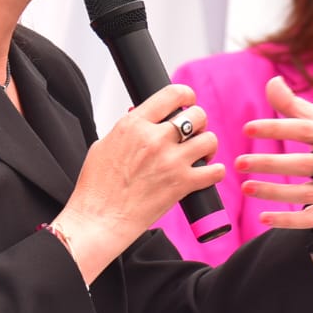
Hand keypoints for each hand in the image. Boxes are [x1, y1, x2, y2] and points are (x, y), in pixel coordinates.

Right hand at [53, 83, 221, 282]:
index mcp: (133, 125)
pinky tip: (207, 173)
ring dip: (207, 146)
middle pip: (196, 115)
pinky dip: (215, 172)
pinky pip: (215, 171)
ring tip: (200, 154)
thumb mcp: (104, 146)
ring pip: (209, 140)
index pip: (171, 94)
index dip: (186, 95)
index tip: (189, 100)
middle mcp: (154, 138)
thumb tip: (140, 119)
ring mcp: (170, 161)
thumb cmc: (97, 186)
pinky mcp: (182, 184)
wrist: (100, 218)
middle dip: (199, 122)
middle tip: (193, 133)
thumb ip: (127, 130)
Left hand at [233, 75, 312, 263]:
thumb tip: (272, 82)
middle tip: (239, 162)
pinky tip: (263, 217)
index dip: (278, 128)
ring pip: (305, 194)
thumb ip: (296, 107)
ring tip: (246, 187)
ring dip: (274, 192)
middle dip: (271, 163)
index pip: (306, 130)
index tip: (248, 128)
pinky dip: (288, 220)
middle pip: (305, 164)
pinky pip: (312, 219)